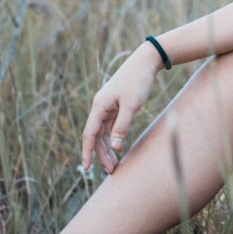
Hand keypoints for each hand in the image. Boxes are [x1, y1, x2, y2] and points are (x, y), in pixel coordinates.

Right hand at [80, 44, 158, 172]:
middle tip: (110, 171)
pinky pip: (110, 127)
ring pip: (103, 132)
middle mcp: (100, 107)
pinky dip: (113, 138)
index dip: (87, 151)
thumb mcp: (131, 105)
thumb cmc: (138, 81)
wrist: (145, 62)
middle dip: (101, 154)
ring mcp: (108, 107)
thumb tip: (115, 147)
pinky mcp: (116, 106)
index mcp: (100, 106)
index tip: (87, 168)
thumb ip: (122, 126)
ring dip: (107, 148)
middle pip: (96, 136)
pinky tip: (117, 148)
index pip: (89, 134)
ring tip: (114, 164)